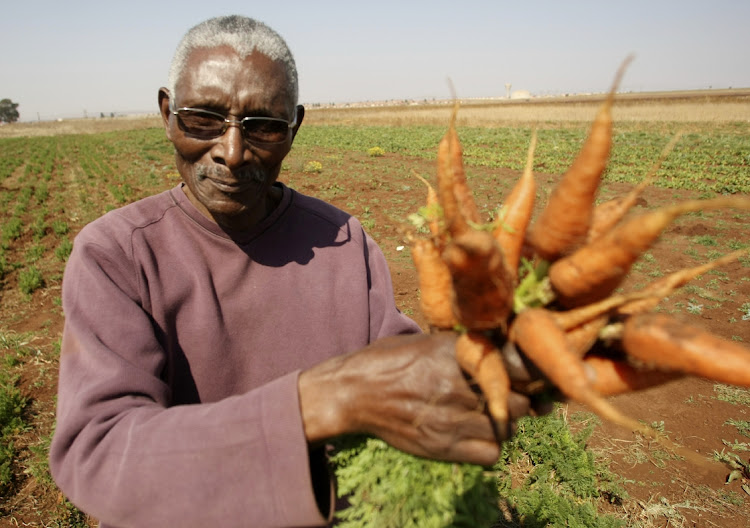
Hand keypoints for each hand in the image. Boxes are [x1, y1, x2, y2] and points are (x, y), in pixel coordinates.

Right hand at [299, 332, 540, 466]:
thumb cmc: (389, 361)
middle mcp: (459, 385)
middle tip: (514, 394)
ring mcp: (452, 419)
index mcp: (457, 352)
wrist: (353, 393)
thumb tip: (503, 348)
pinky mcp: (443, 447)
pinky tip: (477, 434)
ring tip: (490, 413)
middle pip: (522, 399)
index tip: (534, 371)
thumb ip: (464, 348)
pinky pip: (492, 454)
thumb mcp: (426, 342)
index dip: (533, 370)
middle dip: (523, 397)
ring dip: (507, 422)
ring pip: (509, 427)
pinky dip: (491, 446)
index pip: (518, 363)